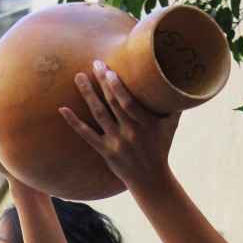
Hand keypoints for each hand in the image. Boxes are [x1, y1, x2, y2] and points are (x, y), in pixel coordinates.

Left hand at [60, 60, 179, 187]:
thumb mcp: (171, 126)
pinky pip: (87, 135)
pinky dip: (74, 122)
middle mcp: (131, 133)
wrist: (150, 179)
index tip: (110, 70)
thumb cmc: (161, 147)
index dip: (118, 87)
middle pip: (112, 104)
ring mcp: (117, 143)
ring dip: (88, 94)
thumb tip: (180, 78)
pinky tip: (62, 109)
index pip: (129, 103)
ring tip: (79, 77)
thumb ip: (174, 103)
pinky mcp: (106, 151)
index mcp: (147, 124)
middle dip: (103, 82)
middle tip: (95, 64)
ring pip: (99, 115)